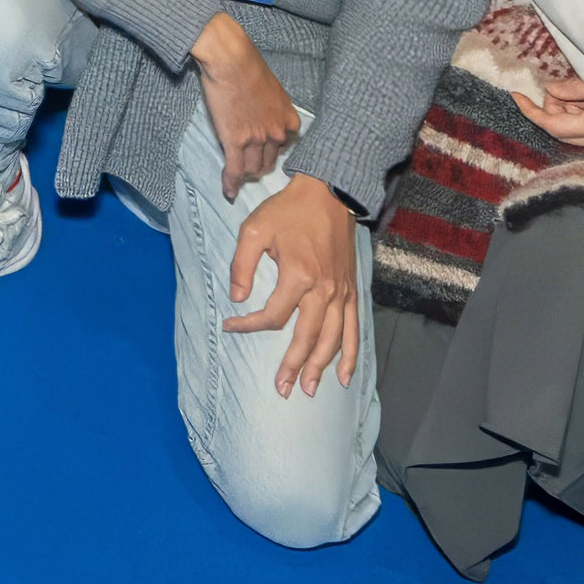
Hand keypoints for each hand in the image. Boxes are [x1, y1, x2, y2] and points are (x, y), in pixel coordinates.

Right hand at [191, 11, 303, 197]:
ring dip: (245, 173)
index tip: (264, 151)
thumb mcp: (271, 87)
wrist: (230, 60)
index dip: (273, 149)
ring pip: (253, 168)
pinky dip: (231, 183)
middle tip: (247, 164)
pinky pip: (235, 170)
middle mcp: (277, 133)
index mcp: (288, 119)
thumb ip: (271, 106)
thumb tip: (261, 111)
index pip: (286, 146)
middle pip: (269, 161)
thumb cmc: (248, 65)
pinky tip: (228, 191)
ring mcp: (257, 139)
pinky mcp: (236, 142)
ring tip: (236, 173)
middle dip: (259, 165)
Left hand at [223, 175, 366, 398]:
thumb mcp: (254, 229)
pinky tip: (345, 375)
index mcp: (298, 276)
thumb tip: (237, 297)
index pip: (272, 316)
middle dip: (293, 367)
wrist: (329, 194)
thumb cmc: (288, 210)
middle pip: (307, 338)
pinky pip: (354, 329)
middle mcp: (323, 290)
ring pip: (332, 340)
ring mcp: (341, 293)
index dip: (248, 325)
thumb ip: (241, 265)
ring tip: (310, 390)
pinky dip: (351, 354)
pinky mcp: (351, 291)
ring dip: (321, 367)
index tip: (230, 324)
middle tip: (281, 389)